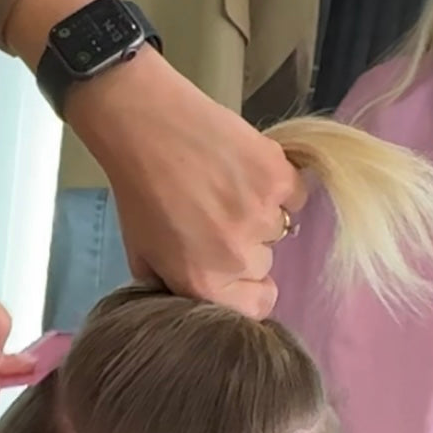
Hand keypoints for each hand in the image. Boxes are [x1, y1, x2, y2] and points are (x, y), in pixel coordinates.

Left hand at [69, 50, 305, 318]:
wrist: (145, 126)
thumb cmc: (138, 192)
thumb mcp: (142, 255)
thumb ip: (175, 286)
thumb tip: (204, 297)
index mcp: (204, 284)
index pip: (258, 306)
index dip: (249, 288)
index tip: (238, 270)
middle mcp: (237, 258)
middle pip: (264, 263)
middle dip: (246, 245)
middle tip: (216, 215)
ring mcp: (262, 217)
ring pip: (278, 227)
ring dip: (259, 212)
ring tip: (226, 187)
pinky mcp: (280, 177)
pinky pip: (294, 194)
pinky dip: (278, 184)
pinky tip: (245, 169)